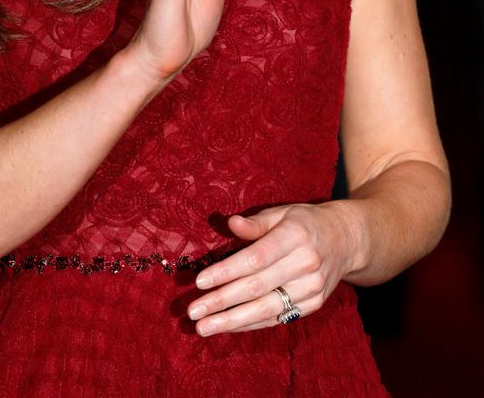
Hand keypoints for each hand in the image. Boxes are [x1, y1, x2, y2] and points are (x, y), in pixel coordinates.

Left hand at [187, 202, 362, 334]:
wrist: (346, 241)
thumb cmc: (305, 223)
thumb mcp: (283, 213)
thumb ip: (256, 222)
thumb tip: (229, 223)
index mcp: (295, 236)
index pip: (255, 258)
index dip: (226, 271)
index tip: (199, 282)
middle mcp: (306, 264)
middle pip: (257, 287)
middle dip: (222, 302)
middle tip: (193, 311)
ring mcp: (312, 288)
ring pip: (266, 309)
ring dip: (232, 321)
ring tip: (204, 327)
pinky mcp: (313, 305)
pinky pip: (277, 318)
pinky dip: (251, 324)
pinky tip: (229, 327)